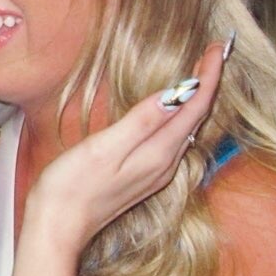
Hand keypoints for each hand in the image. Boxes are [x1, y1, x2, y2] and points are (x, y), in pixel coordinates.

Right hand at [25, 40, 227, 253]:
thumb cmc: (71, 186)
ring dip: (196, 101)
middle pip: (197, 118)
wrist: (57, 228)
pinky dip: (180, 118)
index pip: (195, 108)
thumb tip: (177, 94)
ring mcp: (154, 174)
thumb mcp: (104, 148)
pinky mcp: (142, 178)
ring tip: (201, 74)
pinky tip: (172, 111)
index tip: (218, 47)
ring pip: (187, 130)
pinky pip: (172, 141)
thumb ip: (142, 121)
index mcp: (158, 153)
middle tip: (214, 52)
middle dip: (208, 84)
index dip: (209, 75)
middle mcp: (164, 165)